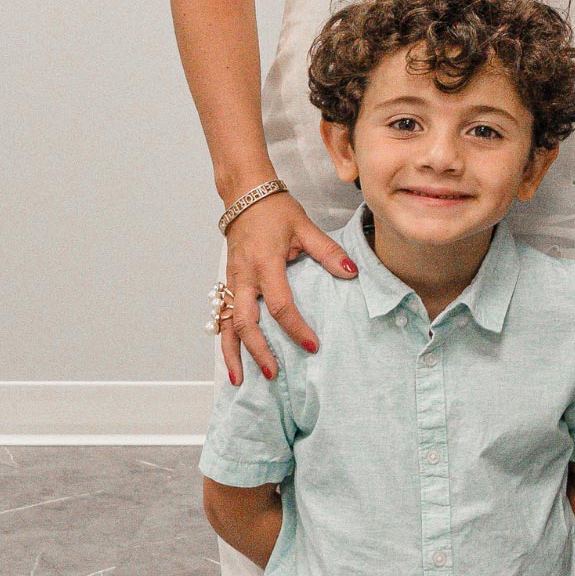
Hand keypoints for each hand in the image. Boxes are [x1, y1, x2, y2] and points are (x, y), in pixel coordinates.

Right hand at [220, 189, 356, 383]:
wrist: (245, 195)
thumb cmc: (276, 211)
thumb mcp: (305, 227)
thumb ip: (328, 251)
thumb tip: (352, 272)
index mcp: (266, 265)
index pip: (281, 305)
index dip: (297, 328)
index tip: (313, 346)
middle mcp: (244, 278)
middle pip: (246, 323)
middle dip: (258, 351)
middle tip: (273, 373)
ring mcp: (232, 282)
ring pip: (227, 324)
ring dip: (232, 353)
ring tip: (239, 380)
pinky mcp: (227, 283)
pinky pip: (222, 316)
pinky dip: (225, 338)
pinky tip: (231, 357)